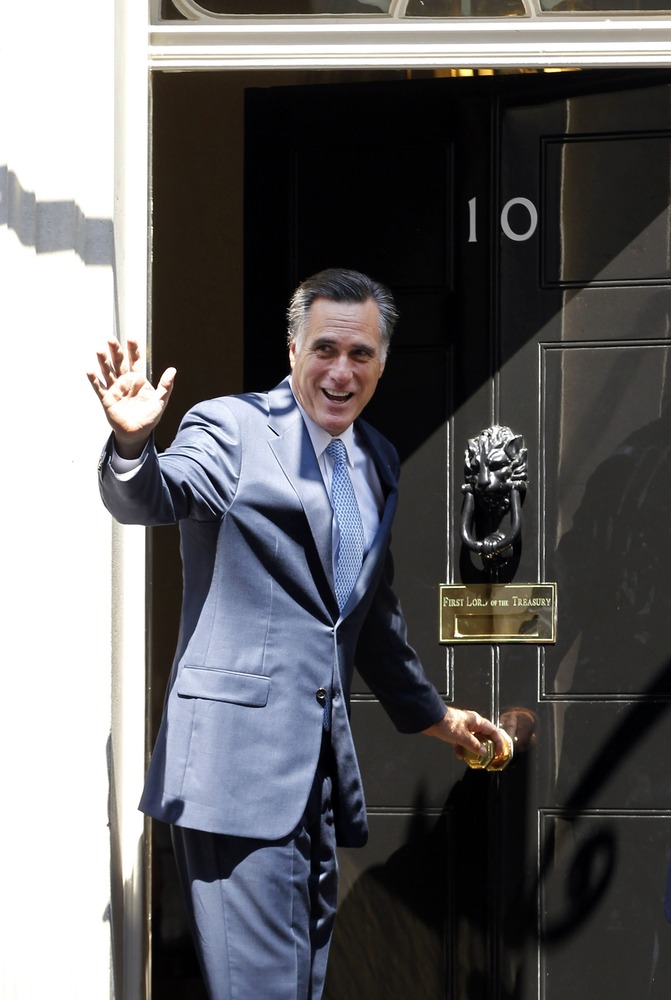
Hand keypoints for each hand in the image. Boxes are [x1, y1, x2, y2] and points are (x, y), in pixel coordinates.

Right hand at [87, 338, 175, 457]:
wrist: (137, 433)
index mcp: (138, 380)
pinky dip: (94, 380)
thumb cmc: (149, 417)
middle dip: (115, 351)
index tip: (131, 339)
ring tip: (99, 351)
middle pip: (119, 362)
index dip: (133, 350)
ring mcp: (115, 389)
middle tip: (111, 338)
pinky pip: (99, 388)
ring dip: (103, 362)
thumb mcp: (161, 401)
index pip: (135, 361)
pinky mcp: (107, 399)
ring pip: (108, 372)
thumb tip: (173, 370)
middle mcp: (125, 381)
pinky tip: (90, 371)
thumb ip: (166, 386)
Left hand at [423, 706, 505, 760]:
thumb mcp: (463, 737)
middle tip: (488, 757)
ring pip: (472, 741)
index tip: (499, 752)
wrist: (430, 719)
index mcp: (476, 721)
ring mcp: (462, 728)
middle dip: (485, 747)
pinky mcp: (454, 732)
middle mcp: (471, 723)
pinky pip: (462, 742)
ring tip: (474, 759)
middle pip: (483, 736)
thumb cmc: (447, 723)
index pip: (493, 731)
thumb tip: (483, 752)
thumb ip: (474, 745)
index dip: (498, 741)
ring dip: (472, 750)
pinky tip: (459, 755)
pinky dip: (461, 749)